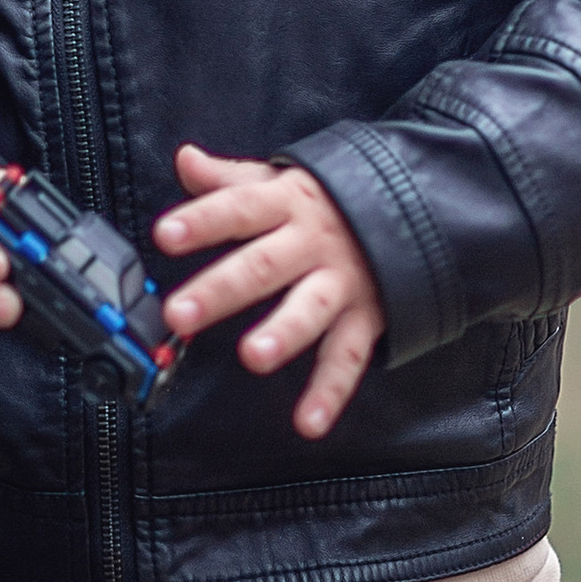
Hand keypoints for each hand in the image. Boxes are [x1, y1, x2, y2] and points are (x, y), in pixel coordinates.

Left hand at [152, 144, 383, 439]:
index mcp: (287, 204)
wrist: (415, 207)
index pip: (238, 209)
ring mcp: (342, 281)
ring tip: (253, 356)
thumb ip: (230, 179)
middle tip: (181, 311)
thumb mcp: (281, 181)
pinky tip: (308, 422)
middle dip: (222, 289)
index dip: (202, 221)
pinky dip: (330, 393)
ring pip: (310, 308)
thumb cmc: (330, 201)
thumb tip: (185, 159)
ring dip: (284, 332)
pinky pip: (348, 357)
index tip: (165, 235)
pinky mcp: (367, 316)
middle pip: (263, 265)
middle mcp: (313, 243)